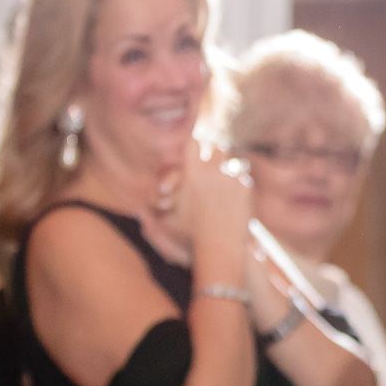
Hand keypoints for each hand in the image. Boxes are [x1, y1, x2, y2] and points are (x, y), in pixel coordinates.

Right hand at [158, 144, 252, 266]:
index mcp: (192, 174)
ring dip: (228, 166)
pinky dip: (239, 183)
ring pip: (232, 161)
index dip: (194, 140)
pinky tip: (236, 191)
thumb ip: (155, 212)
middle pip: (217, 147)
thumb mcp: (168, 222)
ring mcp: (232, 178)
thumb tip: (139, 210)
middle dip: (215, 150)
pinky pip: (243, 178)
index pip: (193, 143)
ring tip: (226, 171)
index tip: (196, 138)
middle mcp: (213, 171)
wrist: (220, 246)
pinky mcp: (246, 188)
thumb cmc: (190, 236)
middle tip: (214, 153)